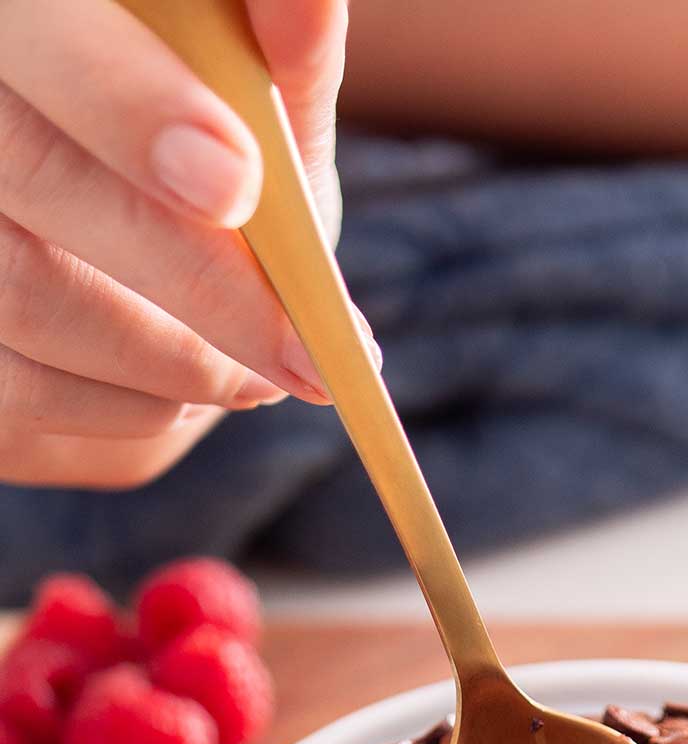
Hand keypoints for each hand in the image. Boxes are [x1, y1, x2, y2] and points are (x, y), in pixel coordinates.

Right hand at [0, 0, 354, 492]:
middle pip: (32, 177)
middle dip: (192, 281)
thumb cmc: (200, 140)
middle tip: (302, 350)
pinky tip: (196, 394)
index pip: (45, 32)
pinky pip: (15, 391)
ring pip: (22, 295)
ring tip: (265, 375)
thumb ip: (277, 59)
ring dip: (168, 361)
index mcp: (20, 14)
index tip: (234, 180)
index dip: (130, 105)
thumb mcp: (247, 91)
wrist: (134, 211)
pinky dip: (127, 409)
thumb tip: (307, 3)